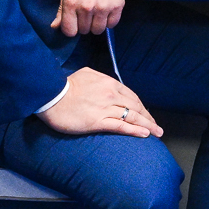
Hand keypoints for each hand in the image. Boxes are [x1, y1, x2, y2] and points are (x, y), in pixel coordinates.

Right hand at [42, 67, 160, 137]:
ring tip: (157, 133)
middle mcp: (111, 94)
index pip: (132, 96)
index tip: (146, 115)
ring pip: (132, 117)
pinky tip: (144, 134)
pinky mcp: (98, 121)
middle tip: (157, 127)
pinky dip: (134, 130)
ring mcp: (105, 108)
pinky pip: (121, 126)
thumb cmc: (65, 86)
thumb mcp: (87, 74)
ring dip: (147, 125)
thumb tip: (107, 84)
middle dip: (148, 117)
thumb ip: (100, 79)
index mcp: (109, 83)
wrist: (50, 96)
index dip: (141, 107)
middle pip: (136, 107)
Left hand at [51, 0, 129, 36]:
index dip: (71, 28)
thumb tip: (55, 26)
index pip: (69, 30)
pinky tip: (107, 11)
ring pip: (98, 30)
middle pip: (84, 31)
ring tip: (97, 12)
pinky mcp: (117, 6)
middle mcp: (86, 7)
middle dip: (84, 24)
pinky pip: (112, 25)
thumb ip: (61, 8)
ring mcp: (103, 8)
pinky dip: (109, 20)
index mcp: (71, 2)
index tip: (74, 22)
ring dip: (97, 24)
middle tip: (87, 13)